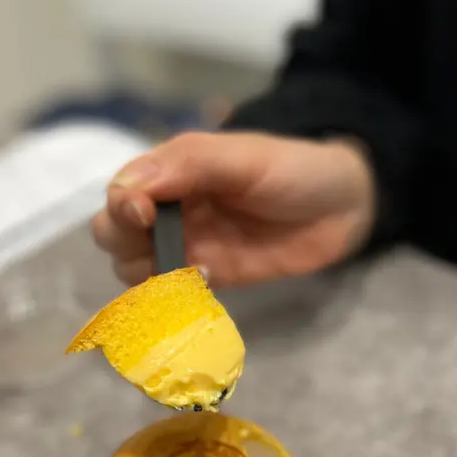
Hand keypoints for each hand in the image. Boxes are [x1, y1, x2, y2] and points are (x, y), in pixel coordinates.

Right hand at [92, 131, 375, 287]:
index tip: (144, 215)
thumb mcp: (242, 158)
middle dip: (125, 242)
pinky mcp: (207, 278)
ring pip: (133, 267)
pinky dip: (172, 298)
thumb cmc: (292, 169)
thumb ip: (189, 165)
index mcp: (170, 171)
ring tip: (190, 270)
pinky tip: (207, 282)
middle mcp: (168, 209)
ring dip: (147, 275)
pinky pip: (170, 294)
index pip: (120, 190)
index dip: (122, 205)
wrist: (342, 207)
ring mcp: (186, 245)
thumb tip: (130, 185)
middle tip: (161, 248)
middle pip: (114, 232)